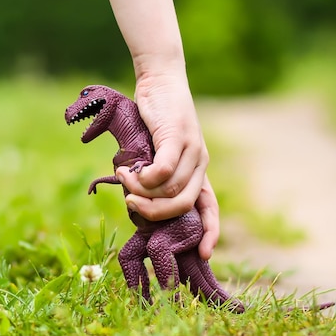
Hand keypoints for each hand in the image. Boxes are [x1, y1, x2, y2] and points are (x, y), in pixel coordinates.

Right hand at [115, 70, 219, 258]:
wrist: (161, 81)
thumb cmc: (155, 118)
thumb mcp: (158, 152)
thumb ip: (155, 176)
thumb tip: (138, 203)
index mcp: (198, 170)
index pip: (211, 207)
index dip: (211, 232)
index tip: (205, 254)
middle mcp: (200, 163)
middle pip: (183, 205)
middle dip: (154, 214)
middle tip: (130, 204)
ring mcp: (193, 150)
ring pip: (170, 190)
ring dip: (141, 192)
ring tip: (124, 178)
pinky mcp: (178, 137)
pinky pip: (164, 171)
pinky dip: (144, 178)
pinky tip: (129, 171)